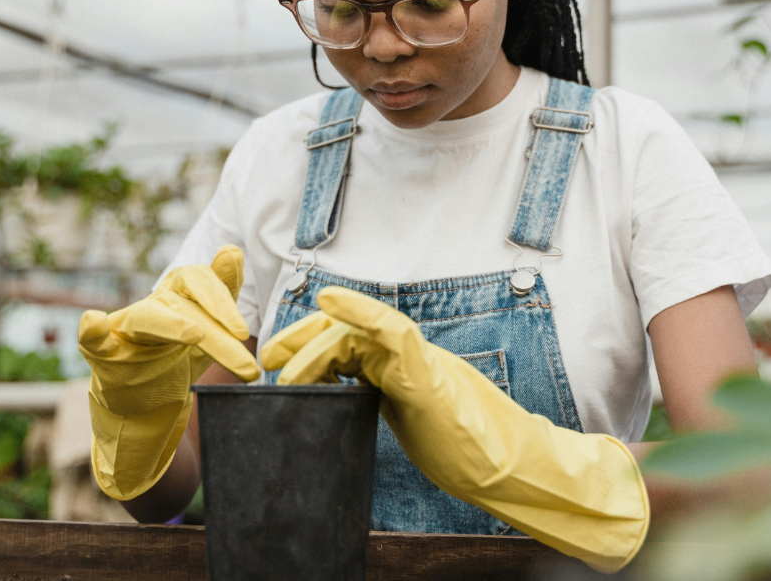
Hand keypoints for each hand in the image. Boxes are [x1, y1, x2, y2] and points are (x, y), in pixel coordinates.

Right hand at [79, 245, 258, 499]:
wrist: (143, 403)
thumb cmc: (176, 359)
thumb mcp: (207, 329)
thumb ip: (221, 293)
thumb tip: (232, 251)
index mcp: (177, 298)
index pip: (198, 281)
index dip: (221, 297)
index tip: (243, 331)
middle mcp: (152, 307)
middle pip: (182, 304)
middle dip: (214, 323)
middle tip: (240, 343)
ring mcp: (124, 330)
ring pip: (146, 318)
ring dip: (170, 325)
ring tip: (194, 334)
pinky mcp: (103, 355)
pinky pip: (93, 340)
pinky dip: (92, 331)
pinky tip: (93, 324)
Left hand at [262, 287, 648, 572]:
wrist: (502, 467)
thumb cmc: (460, 448)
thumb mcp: (407, 418)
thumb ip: (379, 398)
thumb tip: (338, 398)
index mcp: (399, 366)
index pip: (348, 341)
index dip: (310, 343)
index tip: (277, 359)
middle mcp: (407, 355)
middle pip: (346, 329)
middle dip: (303, 338)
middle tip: (269, 358)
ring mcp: (418, 361)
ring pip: (360, 330)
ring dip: (317, 343)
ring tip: (287, 367)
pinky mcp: (428, 376)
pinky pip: (395, 332)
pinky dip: (363, 312)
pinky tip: (333, 303)